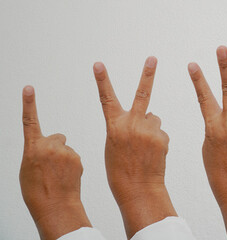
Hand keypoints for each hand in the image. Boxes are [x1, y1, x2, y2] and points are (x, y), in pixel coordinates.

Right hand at [19, 86, 91, 239]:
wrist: (54, 206)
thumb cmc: (37, 190)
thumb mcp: (29, 167)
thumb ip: (38, 151)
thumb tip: (47, 146)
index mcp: (33, 147)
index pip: (29, 121)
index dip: (29, 104)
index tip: (29, 88)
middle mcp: (49, 145)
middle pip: (58, 138)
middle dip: (57, 147)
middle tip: (53, 165)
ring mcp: (65, 151)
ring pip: (68, 149)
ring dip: (66, 159)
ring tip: (60, 176)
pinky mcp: (78, 158)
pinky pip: (76, 158)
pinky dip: (73, 166)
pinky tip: (68, 178)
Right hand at [93, 57, 176, 236]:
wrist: (137, 189)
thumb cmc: (121, 169)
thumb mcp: (116, 145)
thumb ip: (128, 126)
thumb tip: (149, 114)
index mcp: (114, 126)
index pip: (106, 99)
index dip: (102, 81)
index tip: (98, 64)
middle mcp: (131, 124)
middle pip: (142, 94)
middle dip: (147, 74)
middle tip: (152, 58)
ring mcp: (148, 130)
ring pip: (153, 119)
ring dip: (151, 128)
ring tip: (144, 148)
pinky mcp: (162, 137)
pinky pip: (160, 132)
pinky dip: (157, 140)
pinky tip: (153, 155)